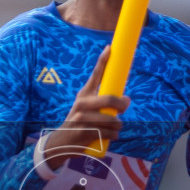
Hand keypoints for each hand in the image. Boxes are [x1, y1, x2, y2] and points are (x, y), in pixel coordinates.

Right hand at [42, 46, 128, 169]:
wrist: (61, 142)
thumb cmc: (79, 122)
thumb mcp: (86, 106)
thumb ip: (103, 100)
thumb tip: (127, 99)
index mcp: (84, 94)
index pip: (95, 75)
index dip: (103, 60)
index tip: (110, 48)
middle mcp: (81, 103)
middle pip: (109, 99)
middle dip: (122, 104)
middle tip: (125, 107)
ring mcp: (81, 118)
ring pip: (112, 119)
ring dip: (118, 125)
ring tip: (115, 127)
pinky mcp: (84, 132)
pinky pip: (109, 133)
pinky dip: (113, 135)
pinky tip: (110, 136)